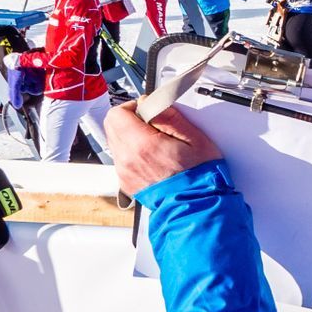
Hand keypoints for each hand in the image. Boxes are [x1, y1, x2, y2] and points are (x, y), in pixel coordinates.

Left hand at [105, 101, 221, 196]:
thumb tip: (154, 104)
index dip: (133, 107)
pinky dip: (132, 152)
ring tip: (154, 142)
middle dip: (129, 119)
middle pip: (111, 126)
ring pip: (115, 142)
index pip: (117, 114)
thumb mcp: (195, 138)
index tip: (148, 110)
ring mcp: (125, 172)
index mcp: (142, 145)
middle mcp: (128, 159)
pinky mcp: (126, 182)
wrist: (196, 207)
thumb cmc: (200, 177)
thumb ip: (170, 117)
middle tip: (151, 124)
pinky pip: (121, 159)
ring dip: (130, 136)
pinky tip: (152, 157)